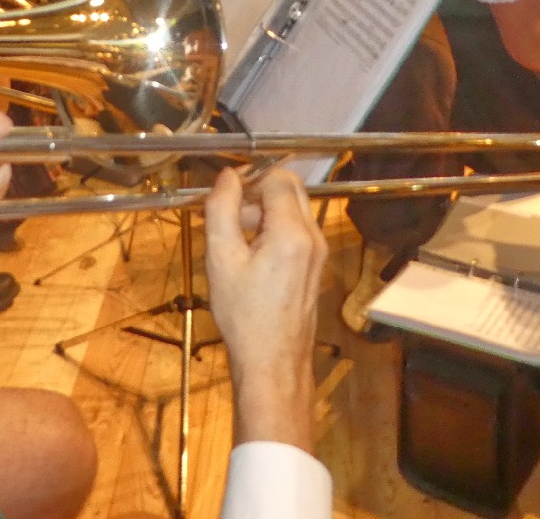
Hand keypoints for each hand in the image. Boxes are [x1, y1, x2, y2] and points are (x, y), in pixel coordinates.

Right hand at [203, 168, 326, 452]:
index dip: (249, 178)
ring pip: (294, 208)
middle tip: (231, 217)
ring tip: (237, 241)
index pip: (277, 178)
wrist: (272, 362)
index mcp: (292, 233)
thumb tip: (227, 177)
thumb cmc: (243, 315)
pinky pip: (297, 230)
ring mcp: (319, 252)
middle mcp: (314, 237)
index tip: (226, 193)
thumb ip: (221, 210)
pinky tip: (253, 257)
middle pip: (290, 188)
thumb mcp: (221, 259)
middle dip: (258, 192)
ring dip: (265, 211)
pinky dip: (275, 229)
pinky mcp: (316, 265)